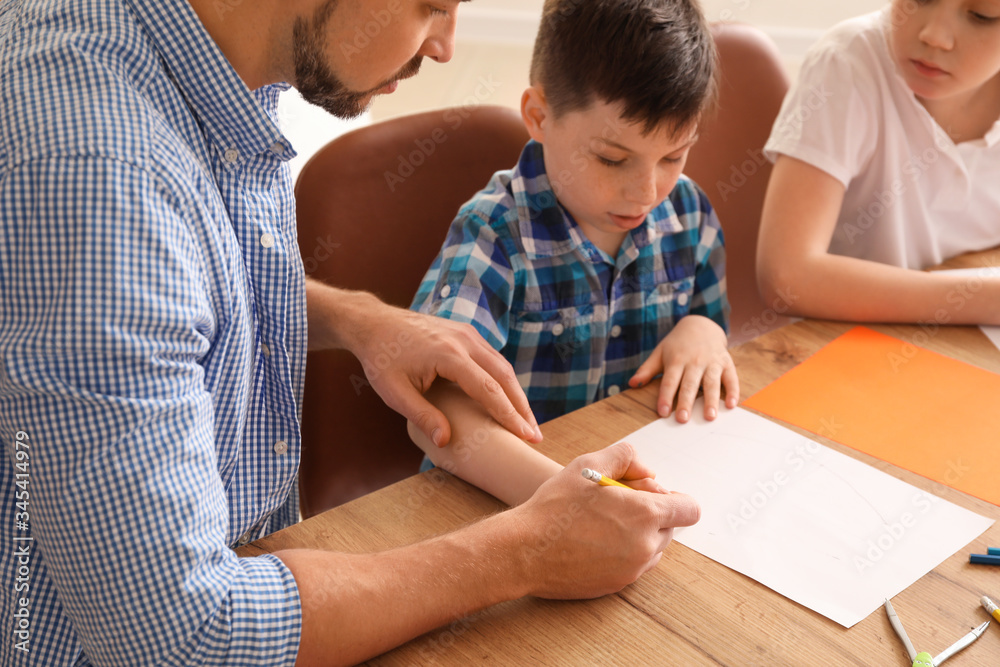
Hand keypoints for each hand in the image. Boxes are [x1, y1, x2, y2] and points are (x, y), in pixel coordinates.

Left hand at [354, 300, 540, 446]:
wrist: (375, 323)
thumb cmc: (381, 359)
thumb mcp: (394, 392)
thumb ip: (422, 416)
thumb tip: (447, 441)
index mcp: (449, 355)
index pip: (488, 390)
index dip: (508, 415)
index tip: (525, 436)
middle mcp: (464, 341)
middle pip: (505, 377)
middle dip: (522, 408)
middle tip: (535, 435)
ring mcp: (467, 334)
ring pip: (502, 366)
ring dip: (516, 394)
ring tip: (526, 422)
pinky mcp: (466, 334)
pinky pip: (493, 358)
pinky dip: (504, 381)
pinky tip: (508, 399)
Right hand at [512, 442, 699, 599]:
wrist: (525, 551)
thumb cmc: (554, 507)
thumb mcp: (587, 465)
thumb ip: (625, 456)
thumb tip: (647, 470)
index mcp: (645, 514)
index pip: (689, 509)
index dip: (675, 499)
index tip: (654, 495)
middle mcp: (645, 545)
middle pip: (670, 528)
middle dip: (652, 515)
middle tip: (618, 505)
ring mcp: (632, 569)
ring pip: (653, 549)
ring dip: (639, 535)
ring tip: (604, 524)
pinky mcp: (617, 585)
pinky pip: (634, 566)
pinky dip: (623, 553)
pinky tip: (595, 542)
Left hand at [628, 315, 738, 421]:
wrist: (701, 325)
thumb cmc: (677, 344)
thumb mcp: (660, 352)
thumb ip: (647, 369)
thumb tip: (631, 384)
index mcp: (677, 360)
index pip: (670, 381)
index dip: (666, 397)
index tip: (663, 412)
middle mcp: (695, 362)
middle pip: (690, 384)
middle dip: (686, 402)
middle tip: (683, 420)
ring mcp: (712, 362)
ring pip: (712, 382)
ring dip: (711, 400)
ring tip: (710, 416)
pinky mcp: (726, 362)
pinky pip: (731, 377)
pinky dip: (733, 390)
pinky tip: (732, 404)